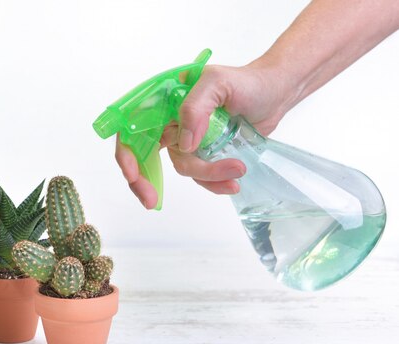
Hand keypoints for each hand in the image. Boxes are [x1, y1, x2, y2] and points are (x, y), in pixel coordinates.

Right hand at [116, 61, 293, 208]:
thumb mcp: (218, 83)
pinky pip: (199, 176)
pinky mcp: (203, 154)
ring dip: (207, 175)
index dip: (127, 153)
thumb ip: (195, 107)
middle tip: (152, 202)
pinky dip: (214, 182)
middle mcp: (169, 121)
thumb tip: (184, 144)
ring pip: (182, 167)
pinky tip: (233, 181)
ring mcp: (185, 139)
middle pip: (145, 155)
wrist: (276, 94)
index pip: (132, 127)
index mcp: (163, 101)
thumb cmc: (248, 82)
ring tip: (238, 169)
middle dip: (146, 181)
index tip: (134, 176)